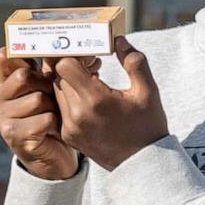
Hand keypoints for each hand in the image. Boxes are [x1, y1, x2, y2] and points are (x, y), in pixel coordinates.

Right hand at [0, 47, 80, 180]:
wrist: (53, 156)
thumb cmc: (50, 116)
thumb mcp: (47, 88)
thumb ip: (45, 68)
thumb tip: (60, 48)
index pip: (6, 57)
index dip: (26, 55)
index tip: (41, 58)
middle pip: (24, 76)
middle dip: (46, 86)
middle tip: (53, 99)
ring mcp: (0, 119)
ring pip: (37, 98)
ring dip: (53, 108)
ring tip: (53, 117)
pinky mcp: (12, 135)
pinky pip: (45, 118)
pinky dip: (55, 124)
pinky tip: (52, 131)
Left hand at [48, 36, 167, 171]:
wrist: (142, 164)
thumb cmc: (147, 126)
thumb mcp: (148, 91)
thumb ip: (134, 61)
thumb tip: (118, 40)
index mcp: (95, 100)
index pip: (65, 65)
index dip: (76, 55)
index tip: (93, 56)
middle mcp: (77, 114)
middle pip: (58, 76)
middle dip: (73, 66)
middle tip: (93, 65)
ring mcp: (70, 127)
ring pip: (57, 91)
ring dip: (70, 82)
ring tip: (93, 81)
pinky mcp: (68, 135)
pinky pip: (60, 107)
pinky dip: (70, 98)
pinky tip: (90, 99)